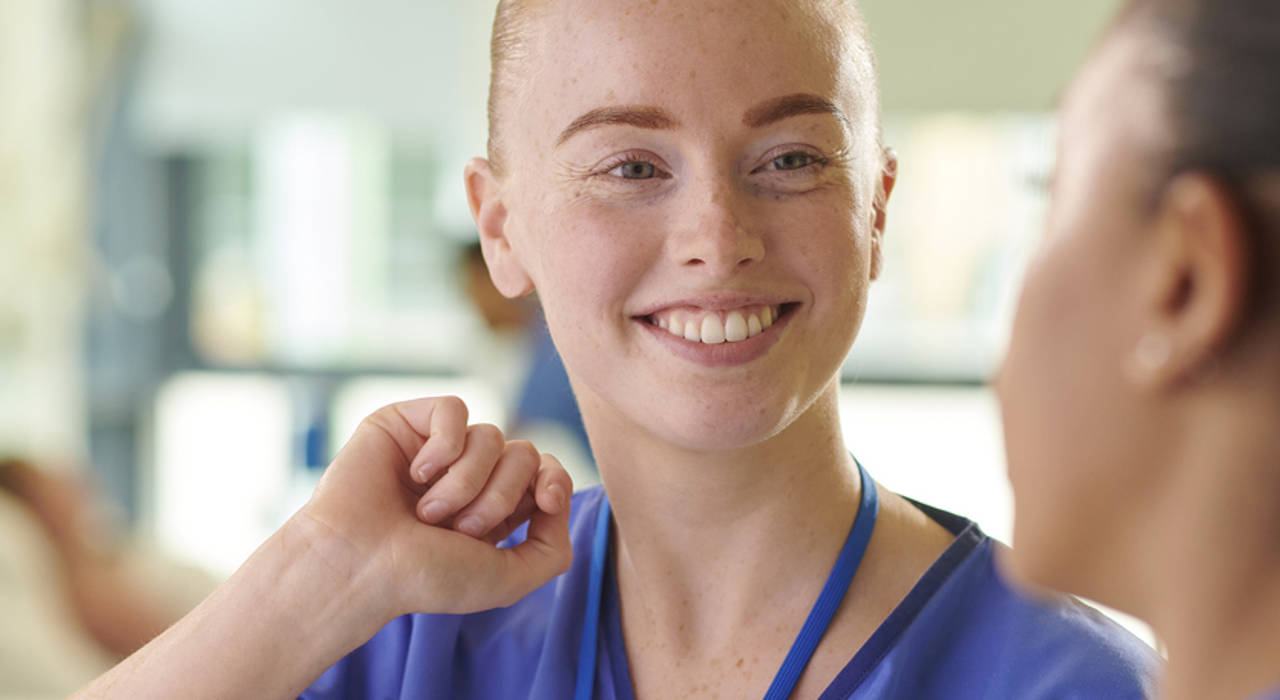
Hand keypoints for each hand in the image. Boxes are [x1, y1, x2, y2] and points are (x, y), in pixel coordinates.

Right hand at [296, 396, 573, 619]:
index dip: (555, 480)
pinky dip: (443, 446)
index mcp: (494, 507)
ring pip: (491, 435)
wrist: (358, 565)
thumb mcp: (507, 579)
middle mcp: (469, 474)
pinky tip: (415, 474)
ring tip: (427, 513)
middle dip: (499, 496)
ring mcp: (438, 447)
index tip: (545, 501)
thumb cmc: (425, 578)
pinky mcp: (407, 422)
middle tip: (458, 529)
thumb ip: (553, 549)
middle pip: (524, 454)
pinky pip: (454, 409)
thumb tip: (556, 499)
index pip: (546, 472)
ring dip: (464, 483)